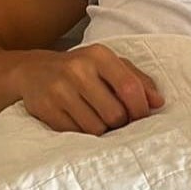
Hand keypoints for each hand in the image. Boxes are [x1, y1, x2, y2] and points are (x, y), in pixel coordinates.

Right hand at [12, 44, 164, 134]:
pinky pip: (75, 133)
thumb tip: (158, 103)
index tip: (142, 117)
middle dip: (121, 123)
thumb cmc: (82, 69)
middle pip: (114, 113)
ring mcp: (59, 90)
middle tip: (117, 120)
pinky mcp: (45, 108)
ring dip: (102, 130)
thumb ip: (138, 80)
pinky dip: (83, 134)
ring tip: (98, 119)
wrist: (32, 70)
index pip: (130, 87)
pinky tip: (81, 121)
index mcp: (99, 56)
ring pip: (96, 128)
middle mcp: (78, 70)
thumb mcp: (111, 65)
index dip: (140, 108)